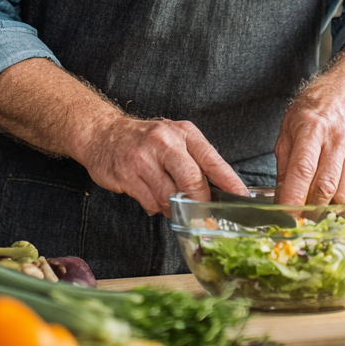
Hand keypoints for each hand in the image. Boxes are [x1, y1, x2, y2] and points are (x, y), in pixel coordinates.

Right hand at [76, 115, 248, 216]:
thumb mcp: (176, 139)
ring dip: (174, 207)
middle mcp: (164, 143)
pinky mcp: (126, 176)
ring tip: (168, 196)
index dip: (230, 182)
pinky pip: (150, 204)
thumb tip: (221, 192)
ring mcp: (143, 159)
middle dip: (199, 202)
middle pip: (192, 182)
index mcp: (183, 133)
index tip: (242, 198)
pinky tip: (150, 193)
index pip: (213, 160)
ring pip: (170, 198)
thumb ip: (197, 161)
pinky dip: (155, 206)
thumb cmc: (146, 139)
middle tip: (202, 212)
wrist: (103, 134)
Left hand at [273, 37, 344, 205]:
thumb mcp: (287, 133)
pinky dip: (344, 207)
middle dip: (309, 209)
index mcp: (311, 128)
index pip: (303, 169)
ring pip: (342, 195)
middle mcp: (337, 139)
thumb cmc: (308, 118)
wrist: (341, 100)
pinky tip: (333, 204)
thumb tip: (281, 201)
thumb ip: (284, 167)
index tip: (286, 216)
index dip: (294, 196)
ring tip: (314, 211)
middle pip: (325, 186)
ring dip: (326, 210)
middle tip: (298, 219)